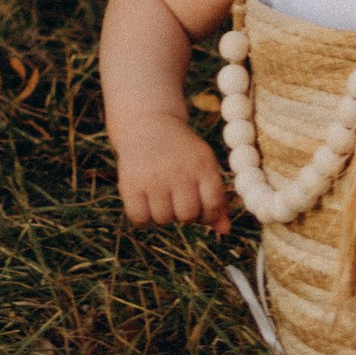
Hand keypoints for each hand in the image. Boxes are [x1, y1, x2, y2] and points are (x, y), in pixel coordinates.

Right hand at [117, 119, 231, 232]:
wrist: (147, 124)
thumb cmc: (182, 153)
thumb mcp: (203, 166)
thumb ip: (216, 198)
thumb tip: (225, 231)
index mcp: (202, 164)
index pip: (213, 204)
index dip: (208, 213)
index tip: (200, 205)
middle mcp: (178, 170)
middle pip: (187, 215)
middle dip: (184, 214)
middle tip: (178, 199)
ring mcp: (153, 177)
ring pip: (163, 219)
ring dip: (163, 214)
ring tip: (161, 196)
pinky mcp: (130, 183)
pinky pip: (140, 219)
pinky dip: (143, 217)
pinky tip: (145, 201)